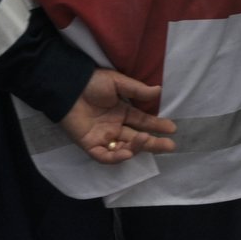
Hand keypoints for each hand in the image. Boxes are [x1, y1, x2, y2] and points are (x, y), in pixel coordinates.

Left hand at [57, 67, 176, 163]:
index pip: (143, 122)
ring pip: (124, 148)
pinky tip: (127, 153)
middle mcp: (115, 126)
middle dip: (153, 143)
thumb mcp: (118, 82)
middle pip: (137, 139)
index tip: (172, 128)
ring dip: (136, 146)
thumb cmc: (92, 82)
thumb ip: (137, 90)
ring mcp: (103, 137)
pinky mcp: (90, 144)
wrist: (68, 86)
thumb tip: (159, 91)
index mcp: (122, 112)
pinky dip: (116, 157)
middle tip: (170, 146)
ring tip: (144, 139)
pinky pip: (105, 156)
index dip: (157, 126)